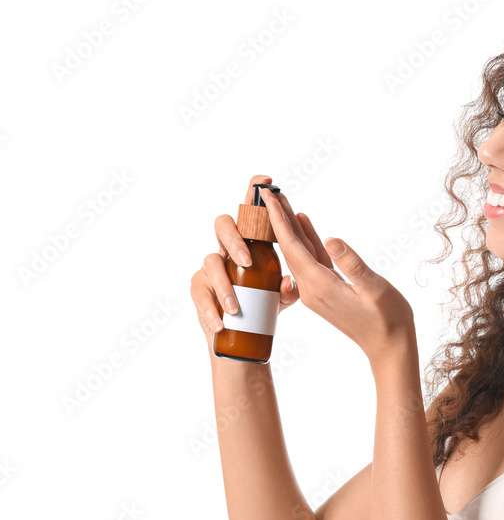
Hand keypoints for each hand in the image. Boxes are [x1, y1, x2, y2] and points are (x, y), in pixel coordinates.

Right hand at [189, 174, 310, 352]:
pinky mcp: (199, 288)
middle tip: (248, 261)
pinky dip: (211, 309)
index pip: (251, 215)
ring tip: (236, 307)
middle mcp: (227, 249)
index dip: (255, 194)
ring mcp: (210, 267)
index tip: (266, 181)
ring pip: (211, 261)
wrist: (238, 338)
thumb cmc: (261, 309)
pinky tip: (220, 322)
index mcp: (250, 245)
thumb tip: (289, 282)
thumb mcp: (280, 300)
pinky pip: (201, 293)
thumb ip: (288, 291)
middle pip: (224, 226)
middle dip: (236, 239)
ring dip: (224, 283)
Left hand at [257, 186, 415, 363]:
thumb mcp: (373, 288)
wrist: (389, 347)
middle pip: (289, 249)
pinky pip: (311, 263)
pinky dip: (306, 243)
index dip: (280, 221)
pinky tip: (304, 227)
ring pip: (298, 255)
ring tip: (284, 204)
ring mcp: (316, 292)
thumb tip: (331, 239)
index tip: (268, 198)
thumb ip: (351, 263)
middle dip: (279, 220)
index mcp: (320, 286)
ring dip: (291, 230)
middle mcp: (312, 289)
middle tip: (269, 192)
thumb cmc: (387, 319)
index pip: (293, 247)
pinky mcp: (324, 293)